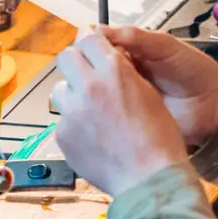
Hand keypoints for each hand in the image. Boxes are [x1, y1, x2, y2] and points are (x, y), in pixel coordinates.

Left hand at [52, 32, 189, 196]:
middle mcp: (90, 86)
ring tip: (90, 112)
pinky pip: (62, 119)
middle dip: (75, 64)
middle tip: (85, 76)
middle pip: (66, 57)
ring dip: (72, 95)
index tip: (89, 49)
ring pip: (60, 89)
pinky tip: (92, 136)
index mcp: (114, 71)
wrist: (148, 179)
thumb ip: (122, 72)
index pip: (88, 39)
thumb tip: (108, 59)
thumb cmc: (158, 141)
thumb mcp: (148, 93)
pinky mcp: (63, 134)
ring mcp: (73, 111)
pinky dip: (73, 125)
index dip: (89, 44)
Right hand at [97, 26, 217, 146]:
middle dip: (88, 71)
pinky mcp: (129, 118)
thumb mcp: (165, 47)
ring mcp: (125, 98)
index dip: (89, 47)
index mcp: (132, 52)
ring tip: (89, 94)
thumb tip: (97, 29)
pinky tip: (95, 111)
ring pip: (98, 92)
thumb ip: (135, 37)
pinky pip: (109, 113)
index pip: (100, 46)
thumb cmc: (194, 71)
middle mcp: (124, 74)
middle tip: (86, 75)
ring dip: (92, 93)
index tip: (82, 50)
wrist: (214, 105)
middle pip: (94, 69)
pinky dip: (100, 112)